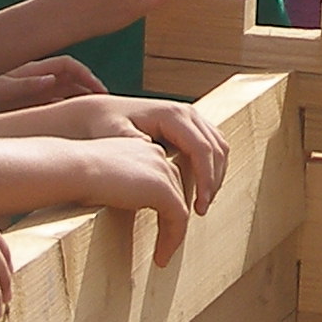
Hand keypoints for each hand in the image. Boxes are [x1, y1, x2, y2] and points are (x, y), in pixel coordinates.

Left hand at [0, 55, 107, 112]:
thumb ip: (23, 85)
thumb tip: (51, 80)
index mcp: (29, 71)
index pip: (67, 66)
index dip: (86, 76)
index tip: (100, 92)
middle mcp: (31, 81)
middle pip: (68, 82)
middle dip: (88, 92)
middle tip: (105, 108)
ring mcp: (27, 95)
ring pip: (59, 97)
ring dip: (76, 105)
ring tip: (92, 121)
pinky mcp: (21, 109)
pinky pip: (47, 111)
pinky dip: (60, 116)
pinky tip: (67, 131)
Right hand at [75, 140, 195, 267]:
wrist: (71, 168)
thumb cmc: (72, 174)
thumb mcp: (99, 175)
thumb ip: (114, 183)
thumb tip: (114, 203)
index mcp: (140, 147)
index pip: (160, 175)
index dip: (161, 201)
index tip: (154, 223)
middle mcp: (156, 154)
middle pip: (176, 189)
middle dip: (173, 217)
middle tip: (164, 243)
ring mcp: (162, 170)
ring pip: (180, 206)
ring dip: (174, 234)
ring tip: (161, 257)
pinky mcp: (164, 190)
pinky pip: (178, 219)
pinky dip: (172, 239)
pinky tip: (160, 259)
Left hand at [117, 96, 229, 215]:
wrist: (101, 112)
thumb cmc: (105, 124)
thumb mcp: (114, 134)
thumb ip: (135, 144)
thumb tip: (157, 156)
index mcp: (172, 115)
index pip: (202, 149)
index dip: (206, 179)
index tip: (199, 206)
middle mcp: (187, 112)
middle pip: (217, 148)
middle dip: (213, 181)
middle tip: (201, 209)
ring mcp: (191, 117)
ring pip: (219, 147)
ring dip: (215, 175)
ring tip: (202, 202)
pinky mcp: (190, 126)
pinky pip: (212, 146)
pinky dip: (211, 168)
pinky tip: (200, 187)